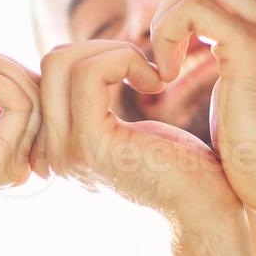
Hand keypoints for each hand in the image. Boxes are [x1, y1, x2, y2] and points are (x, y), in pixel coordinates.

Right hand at [36, 41, 239, 224]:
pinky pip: (88, 74)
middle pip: (51, 62)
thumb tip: (77, 61)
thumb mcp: (125, 128)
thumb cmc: (179, 167)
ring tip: (149, 75)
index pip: (47, 73)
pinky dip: (125, 60)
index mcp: (58, 144)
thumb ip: (92, 103)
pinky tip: (156, 82)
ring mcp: (66, 149)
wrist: (208, 210)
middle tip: (141, 66)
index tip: (133, 70)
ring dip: (115, 51)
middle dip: (101, 46)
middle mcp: (53, 150)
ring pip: (61, 61)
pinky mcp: (91, 143)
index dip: (90, 54)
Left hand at [149, 0, 255, 211]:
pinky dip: (166, 36)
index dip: (187, 2)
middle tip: (163, 55)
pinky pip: (192, 9)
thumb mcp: (242, 70)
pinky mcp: (253, 45)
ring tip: (164, 65)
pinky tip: (166, 76)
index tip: (175, 47)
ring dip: (165, 21)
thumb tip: (192, 4)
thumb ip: (228, 32)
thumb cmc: (254, 136)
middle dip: (172, 6)